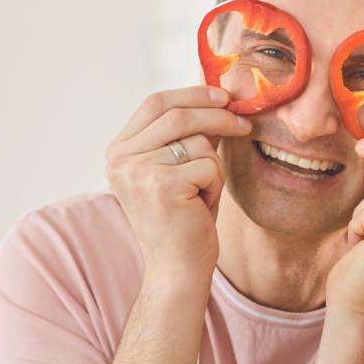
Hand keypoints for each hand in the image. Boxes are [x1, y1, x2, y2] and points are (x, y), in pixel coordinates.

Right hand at [104, 86, 252, 279]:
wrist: (177, 269)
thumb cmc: (184, 220)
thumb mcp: (182, 168)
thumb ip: (190, 135)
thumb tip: (221, 97)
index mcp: (119, 150)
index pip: (155, 103)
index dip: (192, 94)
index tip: (223, 95)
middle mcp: (120, 158)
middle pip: (177, 115)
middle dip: (217, 115)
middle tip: (244, 123)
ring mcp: (137, 171)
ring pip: (197, 142)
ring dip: (214, 166)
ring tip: (203, 193)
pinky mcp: (161, 185)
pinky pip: (207, 165)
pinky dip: (215, 184)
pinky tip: (201, 206)